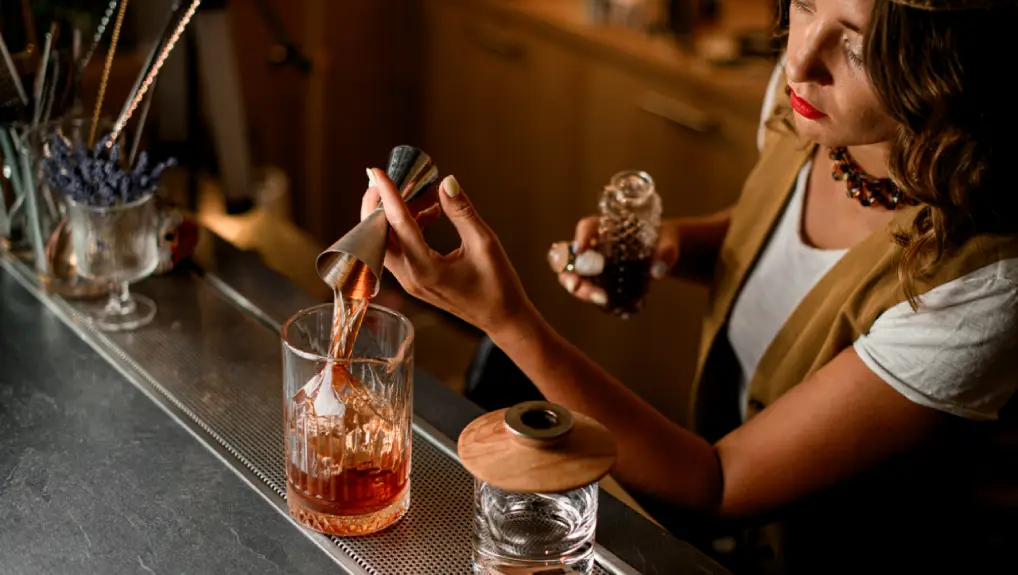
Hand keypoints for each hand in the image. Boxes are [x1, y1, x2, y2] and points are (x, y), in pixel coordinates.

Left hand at [361, 168, 534, 334]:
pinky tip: (429, 214)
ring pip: (386, 241)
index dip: (387, 194)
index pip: (398, 224)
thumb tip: (446, 181)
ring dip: (394, 214)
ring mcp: (409, 281)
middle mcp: (410, 277)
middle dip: (379, 203)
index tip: (376, 171)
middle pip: (379, 234)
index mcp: (426, 269)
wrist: (502, 319)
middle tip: (389, 177)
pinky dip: (406, 227)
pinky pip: (398, 249)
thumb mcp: (484, 243)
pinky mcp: (414, 281)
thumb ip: (462, 212)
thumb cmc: (498, 285)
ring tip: (420, 193)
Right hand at [552, 217, 680, 305]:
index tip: (580, 250)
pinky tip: (622, 309)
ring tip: (607, 302)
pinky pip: (594, 295)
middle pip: (571, 260)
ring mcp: (595, 267)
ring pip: (577, 281)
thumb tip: (657, 272)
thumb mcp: (669, 241)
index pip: (588, 227)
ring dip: (586, 293)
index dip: (581, 237)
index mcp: (606, 228)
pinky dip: (604, 304)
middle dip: (573, 277)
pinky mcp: (602, 283)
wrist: (663, 254)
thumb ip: (666, 252)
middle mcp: (594, 247)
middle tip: (585, 290)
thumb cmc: (663, 239)